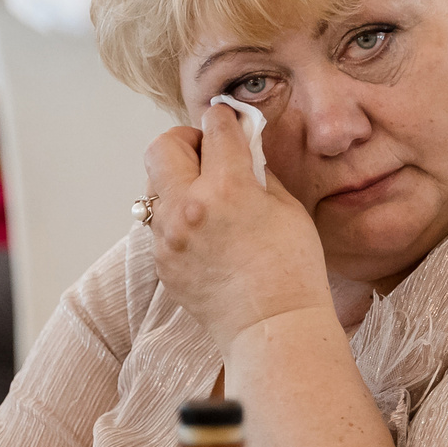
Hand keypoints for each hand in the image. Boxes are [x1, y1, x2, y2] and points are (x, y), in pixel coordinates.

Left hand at [142, 103, 331, 352]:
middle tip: (206, 153)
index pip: (214, 129)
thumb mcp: (288, 209)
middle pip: (162, 146)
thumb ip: (258, 173)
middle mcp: (188, 208)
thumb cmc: (293, 271)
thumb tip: (242, 150)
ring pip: (154, 186)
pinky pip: (159, 224)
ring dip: (178, 181)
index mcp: (227, 188)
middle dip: (185, 140)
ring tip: (206, 199)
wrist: (273, 329)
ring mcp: (168, 238)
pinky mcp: (161, 262)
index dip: (224, 118)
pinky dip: (178, 219)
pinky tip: (205, 235)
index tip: (227, 120)